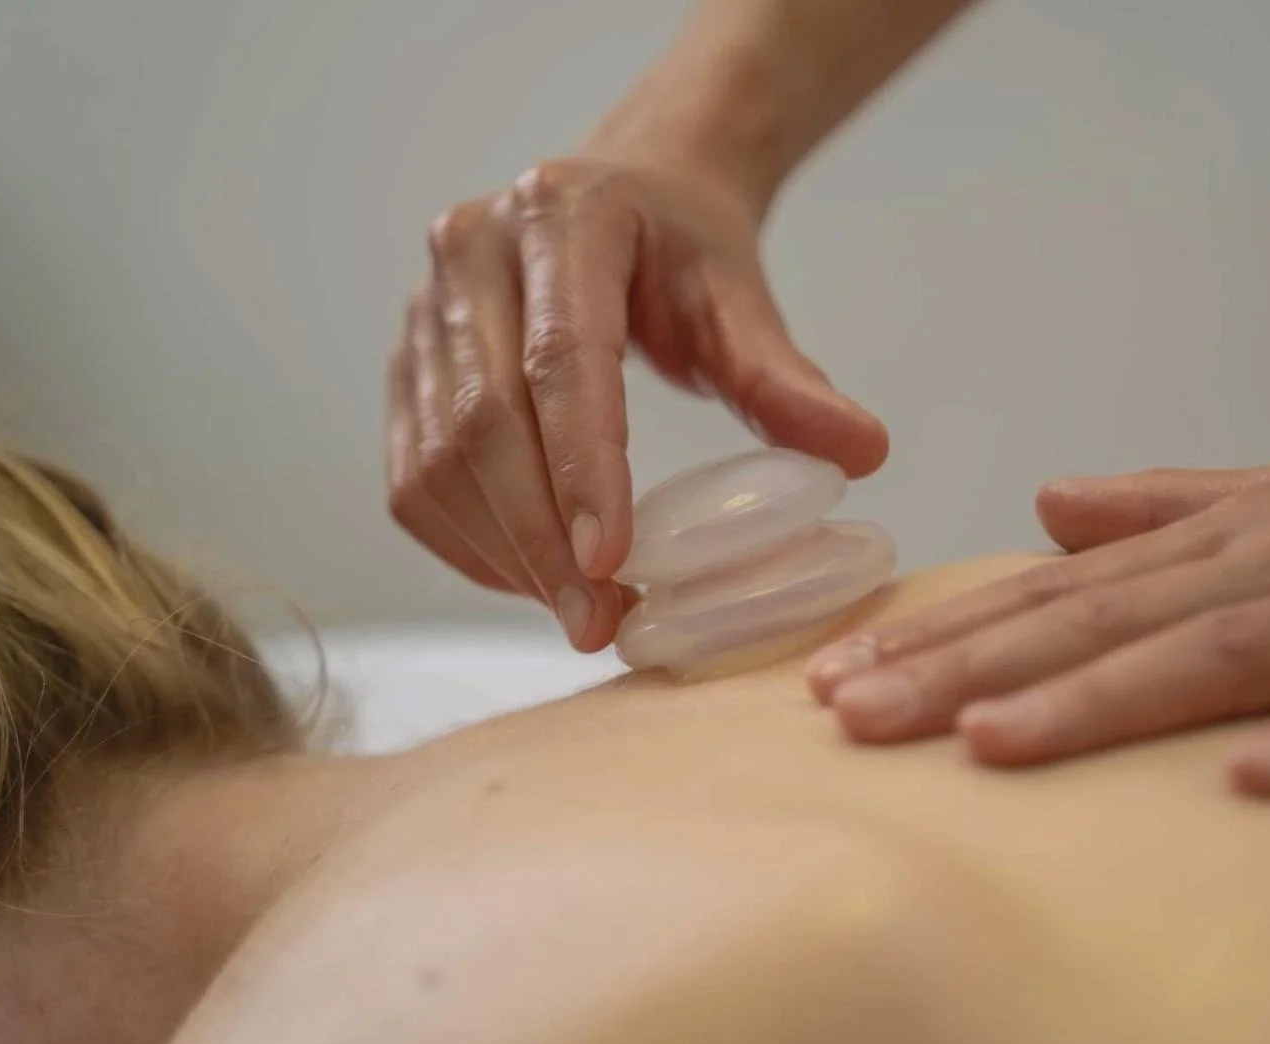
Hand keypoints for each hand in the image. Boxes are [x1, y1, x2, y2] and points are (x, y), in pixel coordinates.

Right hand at [385, 156, 886, 650]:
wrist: (619, 194)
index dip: (582, 468)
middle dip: (538, 539)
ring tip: (576, 612)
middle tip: (598, 623)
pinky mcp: (406, 364)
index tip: (610, 565)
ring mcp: (423, 308)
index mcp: (559, 215)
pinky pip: (412, 477)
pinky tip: (531, 579)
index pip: (561, 358)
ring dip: (501, 554)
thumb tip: (863, 453)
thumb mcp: (738, 295)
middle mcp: (469, 251)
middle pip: (483, 419)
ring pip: (435, 460)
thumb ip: (785, 377)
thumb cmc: (680, 245)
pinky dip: (468, 545)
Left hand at [807, 419, 1269, 794]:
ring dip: (1100, 700)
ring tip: (986, 745)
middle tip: (854, 717)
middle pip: (1101, 624)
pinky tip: (1250, 783)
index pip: (1058, 592)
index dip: (947, 635)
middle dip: (969, 672)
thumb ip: (1166, 507)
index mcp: (1224, 540)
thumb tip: (1046, 507)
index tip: (842, 677)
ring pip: (1219, 654)